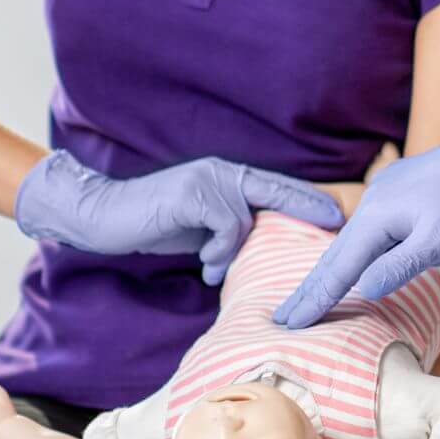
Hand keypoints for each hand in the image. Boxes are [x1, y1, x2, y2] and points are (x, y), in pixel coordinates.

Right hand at [14, 150, 345, 285]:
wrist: (102, 216)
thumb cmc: (152, 223)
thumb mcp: (200, 227)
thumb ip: (228, 228)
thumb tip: (257, 245)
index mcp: (226, 177)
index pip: (276, 185)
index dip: (307, 198)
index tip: (337, 213)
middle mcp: (221, 172)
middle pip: (276, 189)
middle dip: (308, 207)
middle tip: (335, 223)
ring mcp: (207, 179)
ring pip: (247, 219)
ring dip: (231, 250)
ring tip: (213, 266)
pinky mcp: (193, 193)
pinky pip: (227, 226)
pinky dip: (219, 249)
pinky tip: (206, 263)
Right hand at [273, 110, 439, 328]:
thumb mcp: (439, 240)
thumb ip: (400, 266)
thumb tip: (365, 288)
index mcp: (377, 216)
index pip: (340, 268)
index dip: (316, 298)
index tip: (289, 322)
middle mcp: (374, 203)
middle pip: (338, 254)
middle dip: (313, 287)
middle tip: (283, 315)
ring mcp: (387, 194)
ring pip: (360, 242)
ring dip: (342, 272)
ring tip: (318, 298)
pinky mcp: (402, 192)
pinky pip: (382, 230)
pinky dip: (375, 252)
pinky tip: (400, 260)